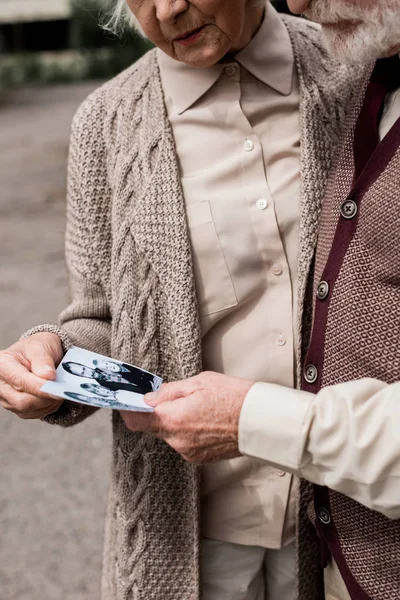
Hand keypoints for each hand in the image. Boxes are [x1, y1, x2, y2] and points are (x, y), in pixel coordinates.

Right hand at [0, 333, 63, 418]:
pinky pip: (34, 413)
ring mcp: (7, 398)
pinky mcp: (16, 407)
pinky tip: (52, 395)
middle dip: (46, 397)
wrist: (39, 354)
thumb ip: (43, 360)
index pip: (20, 381)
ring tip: (58, 388)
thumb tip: (48, 376)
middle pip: (22, 401)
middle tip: (62, 389)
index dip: (40, 388)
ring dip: (48, 402)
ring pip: (29, 409)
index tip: (57, 389)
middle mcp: (1, 384)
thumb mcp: (42, 346)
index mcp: (3, 364)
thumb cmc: (38, 348)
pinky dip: (47, 406)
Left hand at [121, 371, 254, 463]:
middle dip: (160, 412)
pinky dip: (190, 431)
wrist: (261, 421)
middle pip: (156, 426)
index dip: (128, 411)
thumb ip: (169, 392)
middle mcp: (177, 441)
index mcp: (173, 419)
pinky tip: (207, 420)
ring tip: (200, 407)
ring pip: (172, 434)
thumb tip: (149, 398)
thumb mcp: (199, 382)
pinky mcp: (200, 459)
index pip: (137, 420)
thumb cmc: (234, 397)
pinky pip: (185, 443)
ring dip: (177, 421)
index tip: (126, 402)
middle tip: (175, 396)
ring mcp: (189, 452)